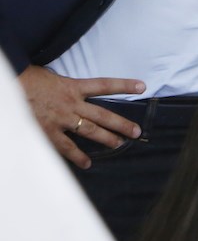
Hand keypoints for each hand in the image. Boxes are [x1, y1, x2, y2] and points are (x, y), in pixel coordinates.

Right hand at [17, 65, 144, 169]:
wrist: (10, 88)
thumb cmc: (28, 80)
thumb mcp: (52, 77)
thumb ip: (67, 87)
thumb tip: (75, 92)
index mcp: (73, 87)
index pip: (105, 85)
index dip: (124, 85)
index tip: (142, 86)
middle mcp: (71, 104)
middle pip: (103, 114)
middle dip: (121, 123)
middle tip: (137, 132)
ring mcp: (61, 120)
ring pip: (89, 131)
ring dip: (106, 139)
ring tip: (119, 145)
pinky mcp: (48, 132)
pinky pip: (66, 147)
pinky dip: (77, 156)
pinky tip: (87, 163)